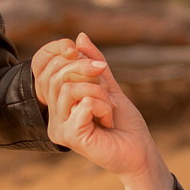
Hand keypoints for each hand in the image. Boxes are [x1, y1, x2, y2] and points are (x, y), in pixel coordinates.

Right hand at [38, 34, 172, 189]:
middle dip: (89, 75)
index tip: (99, 66)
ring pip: (70, 88)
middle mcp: (53, 117)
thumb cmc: (125, 124)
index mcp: (58, 106)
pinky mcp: (70, 136)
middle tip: (108, 92)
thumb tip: (79, 37)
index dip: (72, 59)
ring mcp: (59, 128)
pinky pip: (83, 103)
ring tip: (109, 110)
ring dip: (99, 93)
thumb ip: (93, 63)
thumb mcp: (108, 86)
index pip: (49, 70)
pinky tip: (108, 121)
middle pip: (57, 76)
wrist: (140, 153)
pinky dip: (103, 106)